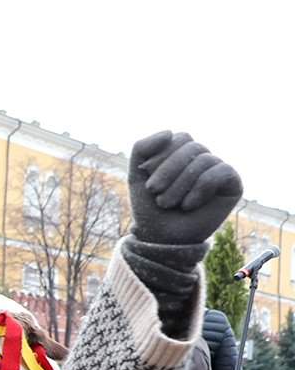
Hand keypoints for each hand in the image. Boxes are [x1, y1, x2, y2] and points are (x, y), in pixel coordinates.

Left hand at [129, 132, 243, 247]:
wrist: (161, 238)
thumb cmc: (150, 207)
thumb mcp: (136, 174)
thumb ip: (142, 147)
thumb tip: (170, 132)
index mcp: (184, 154)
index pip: (180, 138)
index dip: (161, 157)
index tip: (147, 180)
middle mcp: (204, 159)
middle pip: (192, 146)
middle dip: (168, 171)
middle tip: (155, 193)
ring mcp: (220, 170)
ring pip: (205, 159)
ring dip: (180, 184)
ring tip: (168, 203)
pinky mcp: (233, 184)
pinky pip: (221, 172)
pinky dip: (200, 188)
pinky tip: (188, 205)